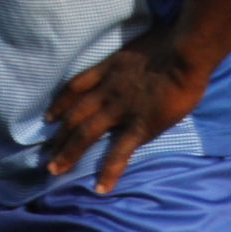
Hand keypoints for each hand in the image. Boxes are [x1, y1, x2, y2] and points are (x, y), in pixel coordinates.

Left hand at [42, 26, 211, 193]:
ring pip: (86, 134)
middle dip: (58, 136)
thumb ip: (130, 63)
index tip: (49, 118)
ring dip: (69, 153)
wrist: (184, 54)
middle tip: (46, 154)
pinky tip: (99, 188)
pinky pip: (119, 152)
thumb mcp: (137, 48)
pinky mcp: (139, 126)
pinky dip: (108, 171)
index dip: (59, 104)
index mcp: (107, 69)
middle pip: (74, 115)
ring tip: (55, 169)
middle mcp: (107, 91)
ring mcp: (120, 109)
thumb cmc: (169, 43)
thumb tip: (134, 68)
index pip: (74, 88)